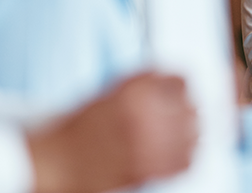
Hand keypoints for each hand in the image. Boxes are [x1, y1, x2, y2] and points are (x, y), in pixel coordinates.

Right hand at [28, 72, 196, 192]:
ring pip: (194, 134)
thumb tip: (185, 82)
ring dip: (190, 134)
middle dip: (188, 111)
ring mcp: (145, 143)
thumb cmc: (85, 124)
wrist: (57, 159)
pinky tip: (175, 154)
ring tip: (178, 136)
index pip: (182, 81)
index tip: (181, 94)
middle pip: (192, 107)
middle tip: (181, 117)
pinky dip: (186, 157)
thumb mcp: (116, 88)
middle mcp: (141, 114)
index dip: (183, 88)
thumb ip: (151, 81)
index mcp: (133, 90)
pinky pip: (186, 161)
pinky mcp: (146, 169)